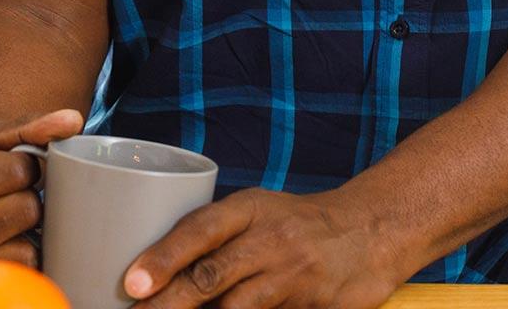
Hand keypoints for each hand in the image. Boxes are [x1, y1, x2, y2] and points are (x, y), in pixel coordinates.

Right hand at [0, 109, 84, 271]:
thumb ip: (26, 128)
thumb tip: (74, 121)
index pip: (17, 169)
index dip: (25, 166)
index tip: (8, 170)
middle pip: (26, 206)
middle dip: (25, 196)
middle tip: (4, 196)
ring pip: (28, 238)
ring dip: (26, 225)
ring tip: (2, 218)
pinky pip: (25, 265)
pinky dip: (23, 252)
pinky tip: (3, 243)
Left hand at [124, 188, 405, 308]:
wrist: (375, 230)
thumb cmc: (300, 224)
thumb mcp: (260, 212)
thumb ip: (218, 237)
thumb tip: (158, 276)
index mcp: (251, 208)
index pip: (199, 229)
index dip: (163, 257)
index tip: (132, 283)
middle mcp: (271, 238)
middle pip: (211, 275)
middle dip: (169, 304)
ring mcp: (294, 275)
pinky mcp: (314, 306)